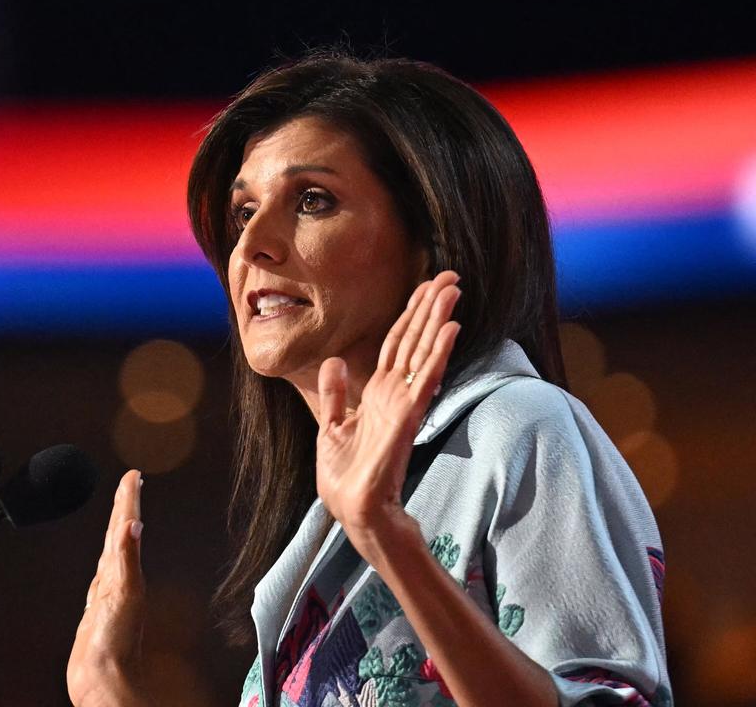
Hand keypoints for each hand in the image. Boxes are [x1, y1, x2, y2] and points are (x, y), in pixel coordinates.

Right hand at [67, 469, 149, 706]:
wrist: (103, 679)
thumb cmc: (116, 645)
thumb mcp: (124, 595)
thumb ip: (128, 559)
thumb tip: (134, 524)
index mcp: (124, 573)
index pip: (126, 527)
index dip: (128, 500)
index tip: (133, 476)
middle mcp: (117, 580)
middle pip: (120, 534)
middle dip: (124, 506)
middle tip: (130, 481)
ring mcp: (107, 595)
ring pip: (112, 552)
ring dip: (116, 528)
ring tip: (120, 509)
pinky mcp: (97, 610)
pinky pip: (102, 575)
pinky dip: (105, 561)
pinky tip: (107, 559)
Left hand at [315, 270, 461, 555]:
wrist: (353, 510)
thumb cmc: (346, 476)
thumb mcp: (331, 427)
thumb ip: (335, 395)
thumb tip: (333, 361)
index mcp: (378, 394)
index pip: (397, 344)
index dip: (410, 315)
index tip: (426, 285)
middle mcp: (395, 394)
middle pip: (414, 340)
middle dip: (430, 307)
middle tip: (450, 275)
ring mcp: (403, 404)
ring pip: (423, 352)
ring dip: (438, 320)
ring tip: (453, 289)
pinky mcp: (406, 418)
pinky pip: (424, 379)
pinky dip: (436, 352)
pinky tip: (450, 329)